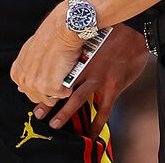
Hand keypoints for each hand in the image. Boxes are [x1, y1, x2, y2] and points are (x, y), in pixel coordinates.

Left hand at [11, 2, 81, 105]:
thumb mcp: (29, 52)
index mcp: (17, 73)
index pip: (29, 92)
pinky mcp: (50, 87)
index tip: (49, 76)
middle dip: (51, 89)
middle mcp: (24, 80)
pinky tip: (67, 72)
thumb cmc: (50, 37)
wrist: (62, 30)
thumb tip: (21, 87)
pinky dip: (69, 86)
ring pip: (52, 99)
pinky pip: (63, 95)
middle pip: (39, 98)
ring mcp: (36, 85)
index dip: (43, 85)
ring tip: (62, 72)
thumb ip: (25, 70)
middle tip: (57, 74)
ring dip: (60, 88)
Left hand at [31, 24, 147, 132]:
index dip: (43, 83)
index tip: (31, 91)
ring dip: (65, 113)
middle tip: (37, 113)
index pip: (55, 73)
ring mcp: (99, 78)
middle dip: (48, 102)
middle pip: (61, 87)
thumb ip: (75, 48)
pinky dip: (97, 123)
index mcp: (77, 56)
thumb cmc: (109, 31)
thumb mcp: (87, 36)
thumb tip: (62, 52)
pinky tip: (92, 133)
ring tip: (55, 125)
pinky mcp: (113, 86)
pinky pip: (103, 109)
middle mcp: (84, 68)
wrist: (132, 30)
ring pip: (77, 100)